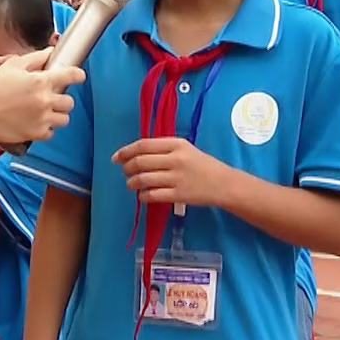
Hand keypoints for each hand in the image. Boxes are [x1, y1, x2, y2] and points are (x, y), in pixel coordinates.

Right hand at [0, 48, 80, 146]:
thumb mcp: (12, 66)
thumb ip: (35, 58)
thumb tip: (50, 52)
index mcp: (40, 81)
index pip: (71, 76)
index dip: (78, 75)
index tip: (79, 76)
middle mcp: (44, 101)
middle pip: (69, 101)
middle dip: (62, 98)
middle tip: (51, 97)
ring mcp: (41, 119)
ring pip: (64, 119)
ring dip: (57, 114)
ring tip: (44, 111)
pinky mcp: (36, 133)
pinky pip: (51, 132)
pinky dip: (46, 128)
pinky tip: (35, 121)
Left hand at [115, 137, 235, 208]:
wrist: (223, 183)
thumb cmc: (202, 165)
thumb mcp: (185, 149)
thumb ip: (163, 149)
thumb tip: (136, 154)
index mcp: (176, 144)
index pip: (144, 145)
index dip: (126, 151)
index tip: (116, 157)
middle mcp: (175, 159)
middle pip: (141, 162)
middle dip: (127, 167)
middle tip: (125, 171)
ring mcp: (177, 178)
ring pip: (144, 179)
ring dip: (132, 182)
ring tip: (132, 184)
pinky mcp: (179, 195)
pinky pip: (153, 195)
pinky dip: (143, 196)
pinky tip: (143, 195)